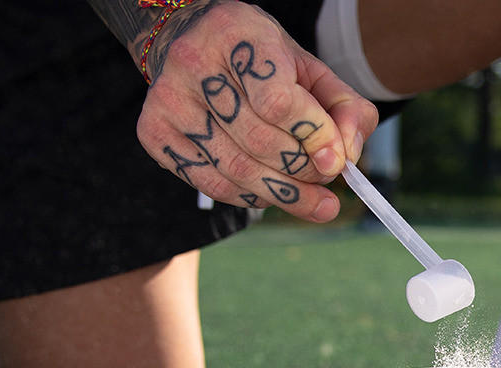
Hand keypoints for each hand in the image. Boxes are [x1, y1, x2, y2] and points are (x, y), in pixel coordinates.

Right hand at [134, 1, 378, 221]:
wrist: (194, 41)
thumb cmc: (262, 60)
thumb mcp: (310, 68)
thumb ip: (344, 106)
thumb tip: (348, 155)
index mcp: (237, 34)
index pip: (278, 101)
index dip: (313, 138)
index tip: (337, 162)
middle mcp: (193, 63)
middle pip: (258, 141)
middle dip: (302, 172)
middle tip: (327, 185)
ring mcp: (167, 99)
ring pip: (234, 169)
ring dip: (282, 193)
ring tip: (312, 200)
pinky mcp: (153, 131)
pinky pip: (209, 182)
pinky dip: (248, 196)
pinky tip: (271, 193)